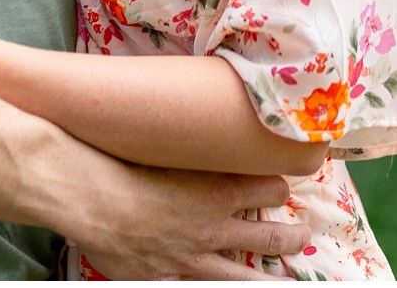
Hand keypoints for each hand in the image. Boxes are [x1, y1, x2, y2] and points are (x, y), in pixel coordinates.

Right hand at [75, 165, 311, 280]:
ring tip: (286, 282)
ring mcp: (194, 259)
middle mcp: (214, 228)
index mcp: (220, 191)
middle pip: (271, 237)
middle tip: (303, 235)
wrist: (94, 199)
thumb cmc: (125, 163)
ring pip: (246, 276)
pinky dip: (213, 287)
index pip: (272, 190)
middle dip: (292, 236)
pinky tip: (226, 287)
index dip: (279, 188)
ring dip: (269, 279)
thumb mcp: (170, 145)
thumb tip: (208, 124)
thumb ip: (195, 146)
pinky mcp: (169, 279)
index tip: (282, 187)